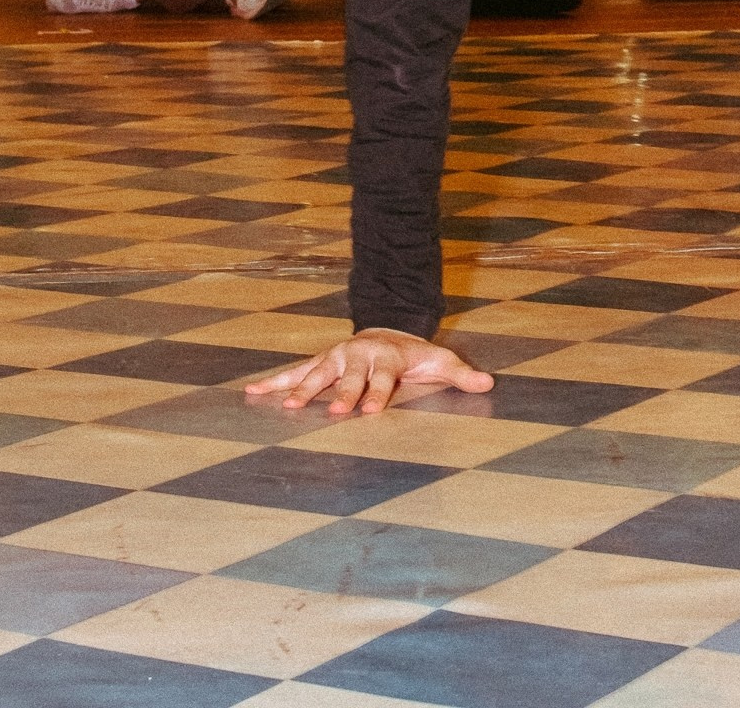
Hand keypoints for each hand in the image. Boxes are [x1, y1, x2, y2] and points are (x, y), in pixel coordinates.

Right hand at [244, 329, 494, 416]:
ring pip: (316, 372)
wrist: (388, 329)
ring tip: (287, 407)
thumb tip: (488, 383)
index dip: (377, 393)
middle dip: (340, 393)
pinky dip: (274, 382)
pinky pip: (294, 373)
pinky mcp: (320, 363)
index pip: (382, 378)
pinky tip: (251, 392)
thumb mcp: (439, 361)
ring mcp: (336, 357)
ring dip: (302, 389)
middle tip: (334, 411)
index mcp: (386, 357)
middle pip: (348, 376)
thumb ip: (460, 374)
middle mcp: (357, 355)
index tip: (370, 411)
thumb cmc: (414, 355)